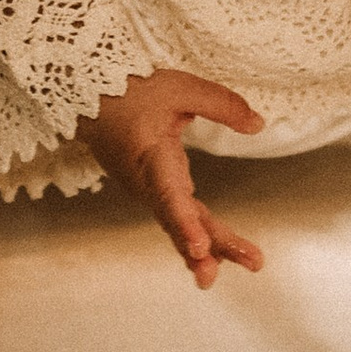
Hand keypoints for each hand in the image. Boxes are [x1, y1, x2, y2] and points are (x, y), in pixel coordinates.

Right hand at [78, 69, 265, 287]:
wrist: (92, 100)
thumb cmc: (130, 92)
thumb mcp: (179, 87)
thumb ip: (221, 104)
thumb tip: (258, 124)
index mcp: (148, 157)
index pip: (168, 196)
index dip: (185, 223)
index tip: (199, 247)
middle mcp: (147, 183)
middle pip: (182, 220)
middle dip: (215, 245)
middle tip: (252, 262)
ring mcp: (152, 191)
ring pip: (182, 225)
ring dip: (210, 249)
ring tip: (246, 264)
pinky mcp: (158, 191)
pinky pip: (180, 219)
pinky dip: (200, 237)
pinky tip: (221, 257)